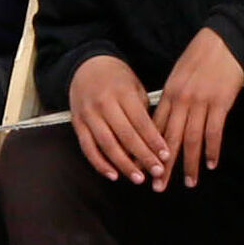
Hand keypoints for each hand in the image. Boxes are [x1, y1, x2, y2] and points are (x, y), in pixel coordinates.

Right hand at [68, 52, 167, 186]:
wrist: (86, 66)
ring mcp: (88, 115)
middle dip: (143, 156)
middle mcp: (104, 104)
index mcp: (122, 92)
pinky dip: (100, 164)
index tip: (166, 155)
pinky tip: (114, 174)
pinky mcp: (77, 124)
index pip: (141, 121)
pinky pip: (88, 148)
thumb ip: (143, 110)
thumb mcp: (134, 85)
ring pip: (107, 145)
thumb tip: (155, 140)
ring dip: (124, 165)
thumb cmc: (116, 78)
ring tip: (139, 178)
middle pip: (126, 136)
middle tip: (157, 171)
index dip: (154, 140)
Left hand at [156, 24, 243, 175]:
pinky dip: (212, 150)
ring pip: (192, 139)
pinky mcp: (220, 102)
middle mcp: (182, 100)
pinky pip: (214, 131)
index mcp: (169, 94)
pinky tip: (211, 164)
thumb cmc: (201, 57)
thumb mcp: (178, 75)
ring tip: (189, 182)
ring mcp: (201, 102)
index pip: (156, 128)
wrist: (225, 40)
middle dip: (164, 166)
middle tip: (159, 187)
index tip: (144, 168)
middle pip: (170, 140)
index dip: (149, 151)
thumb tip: (164, 121)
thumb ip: (172, 98)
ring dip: (190, 164)